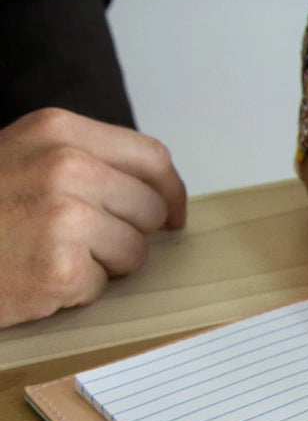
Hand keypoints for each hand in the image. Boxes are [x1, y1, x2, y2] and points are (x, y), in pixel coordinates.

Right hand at [0, 108, 186, 327]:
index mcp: (58, 130)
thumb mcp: (21, 158)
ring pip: (135, 250)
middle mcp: (66, 165)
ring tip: (49, 254)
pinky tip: (35, 276)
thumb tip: (157, 188)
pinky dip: (74, 290)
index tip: (172, 213)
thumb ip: (84, 160)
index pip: (152, 157)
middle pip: (151, 207)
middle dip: (129, 231)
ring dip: (103, 263)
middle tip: (81, 240)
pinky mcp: (61, 268)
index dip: (168, 190)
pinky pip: (102, 284)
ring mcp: (64, 216)